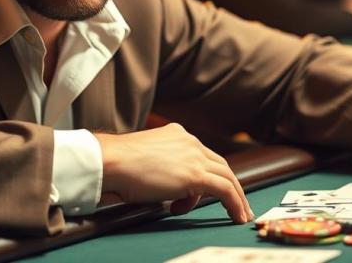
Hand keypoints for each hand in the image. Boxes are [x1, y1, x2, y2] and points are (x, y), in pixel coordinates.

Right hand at [94, 123, 253, 222]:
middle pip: (219, 164)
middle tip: (237, 202)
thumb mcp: (146, 160)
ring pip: (227, 177)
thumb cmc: (117, 165)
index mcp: (176, 134)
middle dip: (230, 185)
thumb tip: (170, 192)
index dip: (206, 176)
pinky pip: (225, 190)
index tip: (206, 194)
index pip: (201, 155)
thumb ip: (163, 169)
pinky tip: (237, 216)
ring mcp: (194, 156)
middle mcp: (189, 141)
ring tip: (240, 214)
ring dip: (237, 197)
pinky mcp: (195, 174)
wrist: (110, 161)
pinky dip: (235, 204)